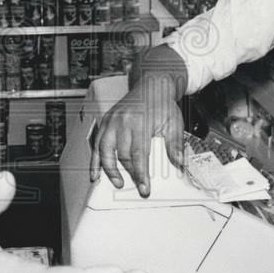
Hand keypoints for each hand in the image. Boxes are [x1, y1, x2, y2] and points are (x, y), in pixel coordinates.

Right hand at [89, 71, 184, 197]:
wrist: (151, 85)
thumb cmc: (162, 103)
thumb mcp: (174, 122)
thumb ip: (175, 144)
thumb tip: (179, 163)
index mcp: (140, 121)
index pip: (138, 153)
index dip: (140, 173)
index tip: (144, 188)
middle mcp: (122, 121)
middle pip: (122, 154)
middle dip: (130, 173)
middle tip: (138, 187)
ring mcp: (111, 121)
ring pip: (104, 150)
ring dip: (109, 169)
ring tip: (117, 182)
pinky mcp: (105, 122)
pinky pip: (96, 143)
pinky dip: (94, 160)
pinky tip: (95, 172)